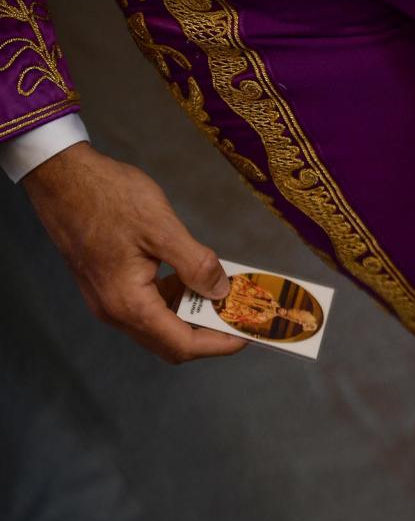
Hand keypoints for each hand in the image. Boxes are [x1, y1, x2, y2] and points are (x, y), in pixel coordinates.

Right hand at [23, 142, 245, 363]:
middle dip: (209, 333)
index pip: (182, 344)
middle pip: (171, 342)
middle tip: (240, 316)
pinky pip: (147, 305)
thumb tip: (220, 291)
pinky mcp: (108, 285)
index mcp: (128, 304)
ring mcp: (108, 300)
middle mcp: (115, 311)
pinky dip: (174, 299)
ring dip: (192, 315)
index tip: (248, 335)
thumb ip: (195, 264)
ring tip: (223, 294)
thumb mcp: (161, 228)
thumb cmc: (107, 197)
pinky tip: (193, 278)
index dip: (219, 344)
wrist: (61, 176)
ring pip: (159, 325)